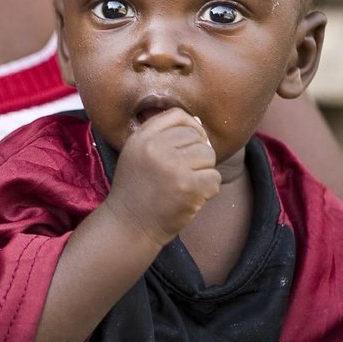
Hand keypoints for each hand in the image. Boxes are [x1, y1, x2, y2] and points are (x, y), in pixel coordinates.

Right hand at [104, 108, 219, 244]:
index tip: (190, 145)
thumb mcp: (137, 153)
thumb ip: (161, 135)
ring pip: (209, 156)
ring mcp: (173, 167)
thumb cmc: (136, 190)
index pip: (178, 116)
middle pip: (197, 137)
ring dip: (204, 172)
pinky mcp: (188, 187)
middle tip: (184, 174)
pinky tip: (192, 198)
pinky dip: (208, 190)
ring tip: (187, 186)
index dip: (191, 128)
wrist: (128, 225)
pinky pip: (214, 178)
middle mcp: (156, 148)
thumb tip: (197, 122)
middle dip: (197, 155)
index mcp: (142, 137)